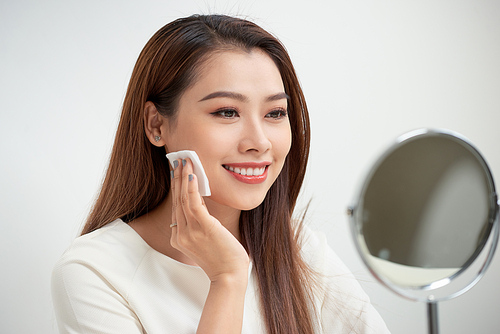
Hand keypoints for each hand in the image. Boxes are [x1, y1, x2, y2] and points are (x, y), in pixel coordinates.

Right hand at [170, 158, 249, 282]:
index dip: (176, 188)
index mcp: (179, 238)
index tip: (176, 172)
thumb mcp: (206, 242)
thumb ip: (199, 226)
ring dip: (183, 178)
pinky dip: (192, 188)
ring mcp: (189, 232)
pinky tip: (193, 175)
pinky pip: (194, 204)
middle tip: (177, 160)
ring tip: (185, 161)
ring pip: (183, 199)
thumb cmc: (222, 259)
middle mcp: (180, 234)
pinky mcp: (203, 228)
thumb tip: (201, 208)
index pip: (176, 207)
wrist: (229, 276)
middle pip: (177, 200)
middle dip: (176, 178)